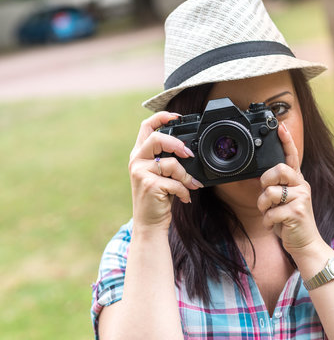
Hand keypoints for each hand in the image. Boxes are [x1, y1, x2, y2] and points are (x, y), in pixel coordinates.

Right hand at [128, 111, 202, 231]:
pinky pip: (175, 182)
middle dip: (176, 144)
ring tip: (190, 185)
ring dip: (186, 176)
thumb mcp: (160, 174)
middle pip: (156, 138)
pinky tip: (184, 197)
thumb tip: (189, 150)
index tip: (176, 117)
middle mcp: (137, 160)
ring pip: (171, 164)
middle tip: (188, 153)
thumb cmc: (158, 197)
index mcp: (139, 154)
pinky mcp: (149, 185)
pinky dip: (184, 190)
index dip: (161, 117)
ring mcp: (141, 173)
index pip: (146, 127)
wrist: (149, 223)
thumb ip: (167, 159)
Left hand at [257, 122, 323, 255]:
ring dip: (263, 207)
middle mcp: (302, 186)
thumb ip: (277, 188)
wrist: (306, 244)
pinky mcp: (297, 212)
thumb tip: (262, 181)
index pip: (293, 157)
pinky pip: (270, 213)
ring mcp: (301, 198)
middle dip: (265, 182)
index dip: (286, 141)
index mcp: (298, 181)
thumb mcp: (285, 201)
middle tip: (266, 195)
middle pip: (278, 169)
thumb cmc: (291, 222)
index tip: (280, 127)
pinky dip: (268, 222)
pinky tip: (275, 226)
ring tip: (271, 215)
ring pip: (269, 192)